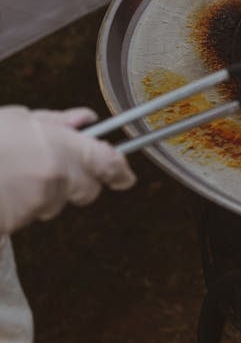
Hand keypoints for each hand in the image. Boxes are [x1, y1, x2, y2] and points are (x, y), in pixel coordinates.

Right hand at [0, 106, 135, 234]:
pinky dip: (17, 206)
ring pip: (54, 204)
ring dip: (42, 193)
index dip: (120, 171)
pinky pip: (26, 217)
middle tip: (49, 165)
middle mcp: (56, 179)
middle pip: (87, 190)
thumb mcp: (20, 118)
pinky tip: (1, 187)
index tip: (125, 175)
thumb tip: (85, 120)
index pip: (110, 164)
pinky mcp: (14, 224)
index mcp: (64, 148)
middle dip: (77, 181)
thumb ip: (57, 121)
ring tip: (11, 173)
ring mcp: (35, 204)